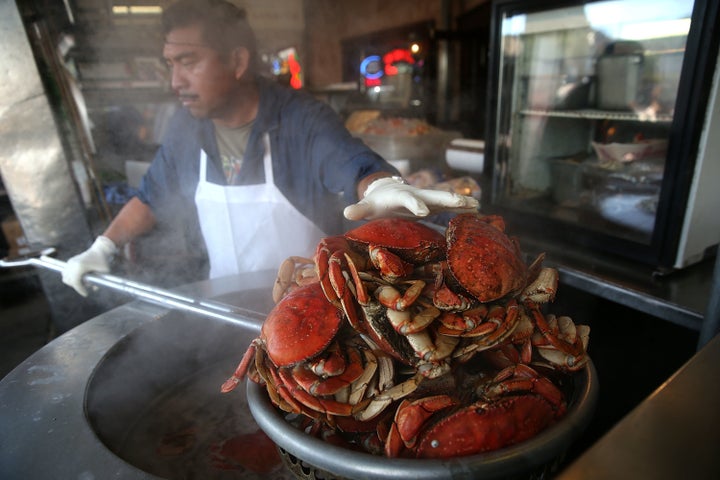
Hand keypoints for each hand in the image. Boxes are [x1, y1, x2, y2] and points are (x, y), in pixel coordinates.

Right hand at [61, 236, 117, 295]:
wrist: (100, 249)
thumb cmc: (103, 260)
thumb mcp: (103, 272)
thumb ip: (98, 281)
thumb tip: (94, 289)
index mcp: (80, 267)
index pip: (76, 282)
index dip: (80, 290)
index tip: (86, 294)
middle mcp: (73, 264)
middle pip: (69, 281)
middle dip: (77, 286)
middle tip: (86, 287)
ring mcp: (70, 262)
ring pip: (65, 277)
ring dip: (73, 282)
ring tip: (84, 282)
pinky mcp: (70, 261)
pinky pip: (66, 272)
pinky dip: (71, 277)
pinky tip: (80, 278)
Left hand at [344, 176, 479, 220]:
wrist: (387, 190)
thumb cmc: (377, 201)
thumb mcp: (367, 206)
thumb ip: (359, 209)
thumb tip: (346, 211)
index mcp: (400, 196)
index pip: (408, 199)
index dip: (415, 205)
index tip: (424, 212)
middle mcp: (417, 195)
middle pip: (434, 196)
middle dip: (448, 198)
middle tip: (462, 201)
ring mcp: (427, 199)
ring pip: (446, 200)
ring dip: (461, 202)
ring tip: (478, 206)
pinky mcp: (433, 205)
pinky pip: (449, 207)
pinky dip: (462, 208)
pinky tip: (477, 212)